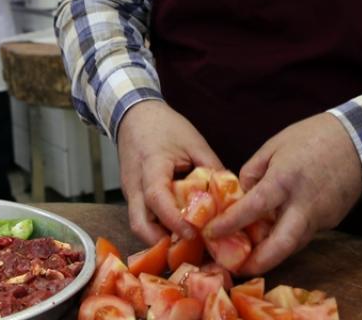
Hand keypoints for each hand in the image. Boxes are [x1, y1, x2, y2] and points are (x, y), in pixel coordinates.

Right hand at [116, 101, 223, 244]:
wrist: (134, 114)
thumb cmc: (165, 126)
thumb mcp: (194, 142)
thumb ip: (211, 168)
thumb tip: (231, 194)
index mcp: (151, 166)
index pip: (157, 198)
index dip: (174, 220)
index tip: (194, 234)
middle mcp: (135, 184)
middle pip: (139, 224)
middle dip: (162, 243)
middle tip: (189, 247)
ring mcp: (130, 191)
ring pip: (138, 224)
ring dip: (159, 237)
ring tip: (186, 241)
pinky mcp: (132, 194)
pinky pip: (141, 217)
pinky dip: (157, 227)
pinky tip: (177, 228)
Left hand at [204, 113, 361, 274]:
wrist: (359, 140)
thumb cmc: (311, 137)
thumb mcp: (273, 146)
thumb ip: (253, 173)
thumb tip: (241, 195)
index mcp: (284, 180)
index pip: (253, 207)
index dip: (230, 223)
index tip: (211, 233)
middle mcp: (304, 204)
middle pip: (282, 244)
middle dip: (260, 262)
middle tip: (238, 269)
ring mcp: (321, 216)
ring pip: (294, 244)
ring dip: (273, 254)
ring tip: (249, 257)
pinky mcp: (331, 221)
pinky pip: (304, 234)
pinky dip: (287, 238)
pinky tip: (273, 237)